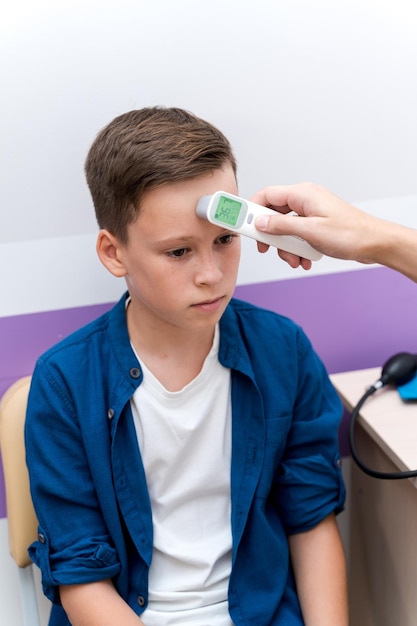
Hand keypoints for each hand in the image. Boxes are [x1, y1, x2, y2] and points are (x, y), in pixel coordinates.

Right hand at [251, 182, 373, 266]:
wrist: (374, 243)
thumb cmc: (350, 234)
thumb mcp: (310, 231)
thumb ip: (281, 225)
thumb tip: (260, 222)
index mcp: (302, 194)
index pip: (266, 195)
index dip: (251, 209)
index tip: (242, 224)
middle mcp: (305, 199)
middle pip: (273, 214)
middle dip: (272, 235)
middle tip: (268, 249)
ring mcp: (311, 212)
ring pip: (285, 228)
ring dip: (286, 247)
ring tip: (295, 260)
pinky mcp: (316, 224)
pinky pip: (297, 234)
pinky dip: (297, 248)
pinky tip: (304, 259)